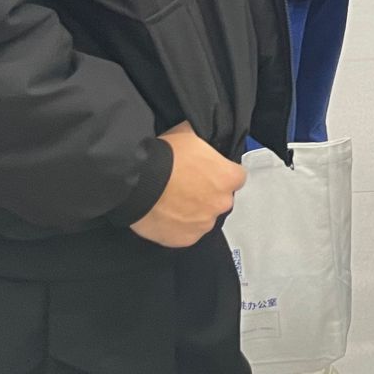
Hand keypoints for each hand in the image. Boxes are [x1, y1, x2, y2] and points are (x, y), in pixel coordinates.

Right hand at [130, 122, 245, 247]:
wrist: (136, 182)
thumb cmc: (164, 157)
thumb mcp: (189, 134)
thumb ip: (204, 142)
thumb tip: (203, 138)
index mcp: (228, 177)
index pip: (237, 177)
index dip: (221, 173)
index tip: (208, 172)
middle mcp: (221, 203)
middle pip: (221, 199)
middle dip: (208, 194)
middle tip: (186, 186)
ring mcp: (204, 224)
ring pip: (204, 218)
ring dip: (194, 211)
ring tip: (172, 202)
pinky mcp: (185, 239)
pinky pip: (187, 233)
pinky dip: (179, 226)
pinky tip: (166, 215)